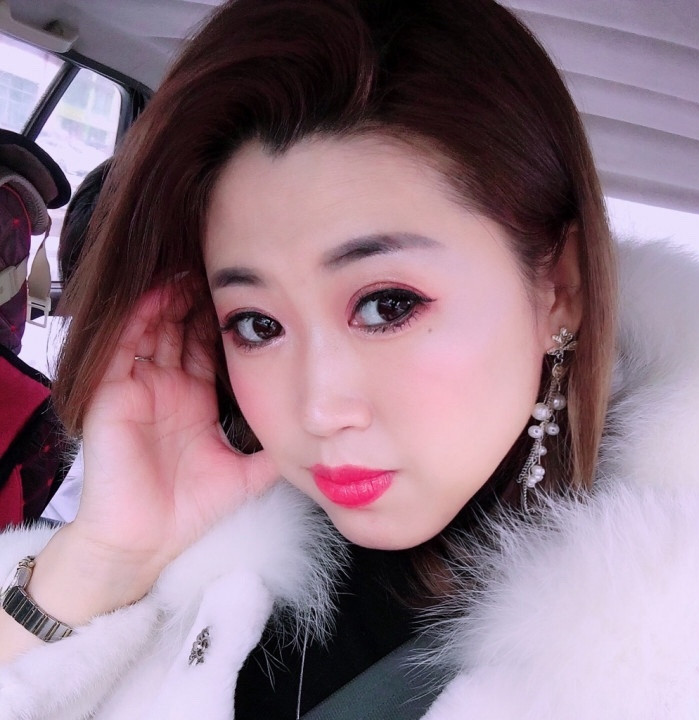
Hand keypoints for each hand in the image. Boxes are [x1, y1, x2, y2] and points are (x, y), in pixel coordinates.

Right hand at [55, 282, 278, 600]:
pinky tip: (158, 295)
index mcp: (193, 399)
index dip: (224, 320)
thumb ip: (275, 450)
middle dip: (197, 299)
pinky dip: (137, 319)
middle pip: (180, 328)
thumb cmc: (191, 510)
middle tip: (219, 268)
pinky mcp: (110, 396)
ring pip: (151, 329)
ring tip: (191, 271)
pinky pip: (121, 348)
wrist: (147, 543)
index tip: (250, 292)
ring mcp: (136, 388)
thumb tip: (318, 439)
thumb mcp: (246, 472)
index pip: (208, 346)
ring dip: (168, 299)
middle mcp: (165, 387)